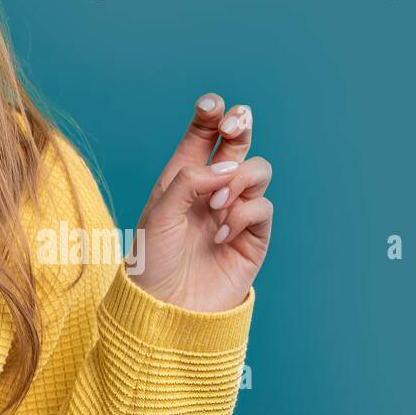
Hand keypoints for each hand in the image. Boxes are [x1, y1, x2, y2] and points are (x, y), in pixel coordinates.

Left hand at [125, 94, 272, 311]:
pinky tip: (219, 235)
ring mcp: (235, 211)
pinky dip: (243, 215)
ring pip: (257, 171)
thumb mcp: (159, 213)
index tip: (211, 105)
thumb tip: (227, 165)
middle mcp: (211, 189)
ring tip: (215, 205)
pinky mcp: (253, 237)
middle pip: (238, 143)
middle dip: (240, 125)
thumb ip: (190, 182)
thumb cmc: (152, 261)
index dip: (211, 115)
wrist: (166, 309)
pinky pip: (262, 208)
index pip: (202, 135)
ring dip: (239, 180)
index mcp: (182, 177)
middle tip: (234, 125)